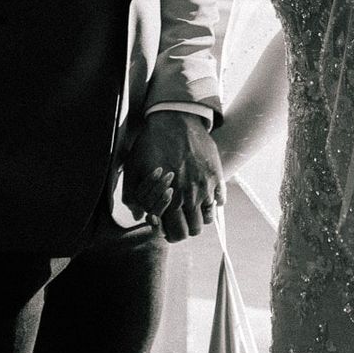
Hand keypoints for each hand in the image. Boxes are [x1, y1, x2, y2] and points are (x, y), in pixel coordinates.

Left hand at [126, 111, 222, 241]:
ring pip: (207, 219)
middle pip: (193, 230)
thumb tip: (140, 216)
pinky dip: (212, 201)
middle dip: (184, 227)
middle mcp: (190, 196)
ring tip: (189, 205)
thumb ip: (133, 196)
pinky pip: (220, 201)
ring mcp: (206, 186)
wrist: (174, 119)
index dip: (170, 233)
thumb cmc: (151, 143)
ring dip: (198, 216)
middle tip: (178, 217)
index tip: (167, 224)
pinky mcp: (217, 175)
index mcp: (169, 198)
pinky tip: (201, 191)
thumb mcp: (133, 168)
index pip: (176, 234)